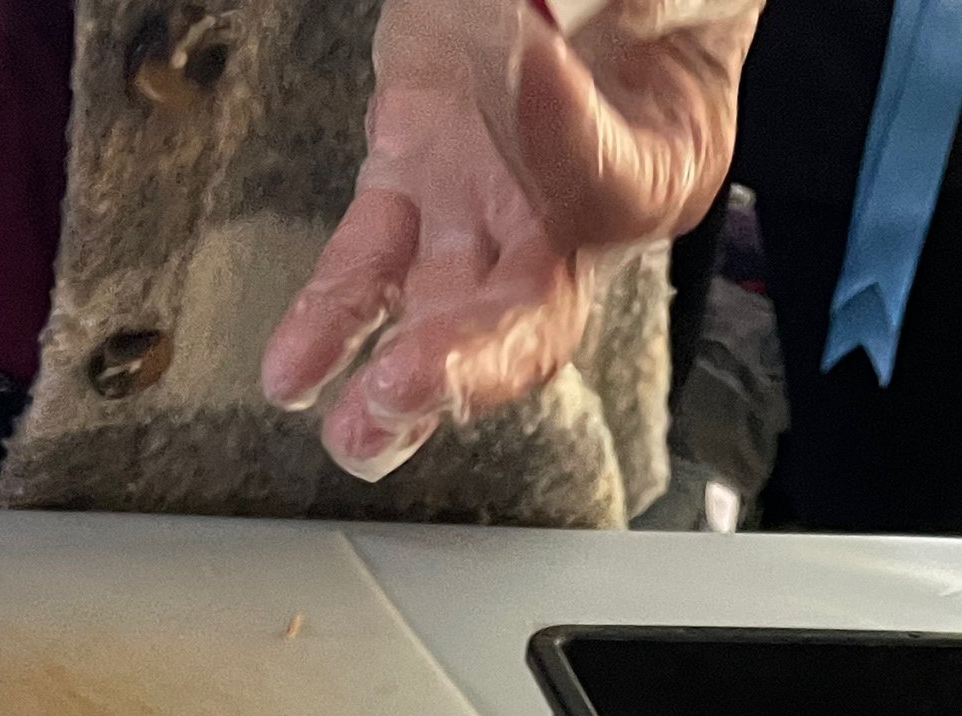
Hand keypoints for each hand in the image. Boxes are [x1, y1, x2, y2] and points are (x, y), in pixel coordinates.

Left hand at [262, 0, 756, 481]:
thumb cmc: (636, 1)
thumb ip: (605, 11)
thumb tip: (543, 19)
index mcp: (665, 161)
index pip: (615, 180)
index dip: (571, 136)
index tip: (533, 59)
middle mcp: (572, 214)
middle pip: (530, 312)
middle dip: (471, 359)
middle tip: (416, 383)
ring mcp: (484, 207)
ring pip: (443, 314)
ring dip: (397, 381)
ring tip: (359, 428)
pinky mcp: (413, 181)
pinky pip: (368, 264)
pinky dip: (331, 319)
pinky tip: (296, 372)